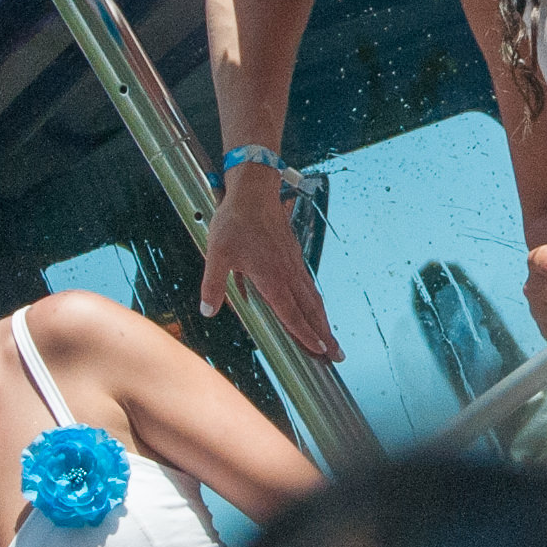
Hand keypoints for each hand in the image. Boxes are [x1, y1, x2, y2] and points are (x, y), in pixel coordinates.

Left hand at [203, 172, 341, 360]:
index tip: (319, 351)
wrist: (254, 190)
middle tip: (338, 355)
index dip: (305, 335)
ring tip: (331, 337)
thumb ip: (213, 285)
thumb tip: (208, 311)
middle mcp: (288, 273)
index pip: (292, 314)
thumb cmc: (235, 220)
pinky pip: (308, 283)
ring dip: (323, 319)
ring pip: (313, 297)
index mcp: (272, 277)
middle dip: (325, 334)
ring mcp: (293, 263)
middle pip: (311, 310)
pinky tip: (312, 305)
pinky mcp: (293, 254)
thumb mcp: (217, 254)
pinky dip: (314, 301)